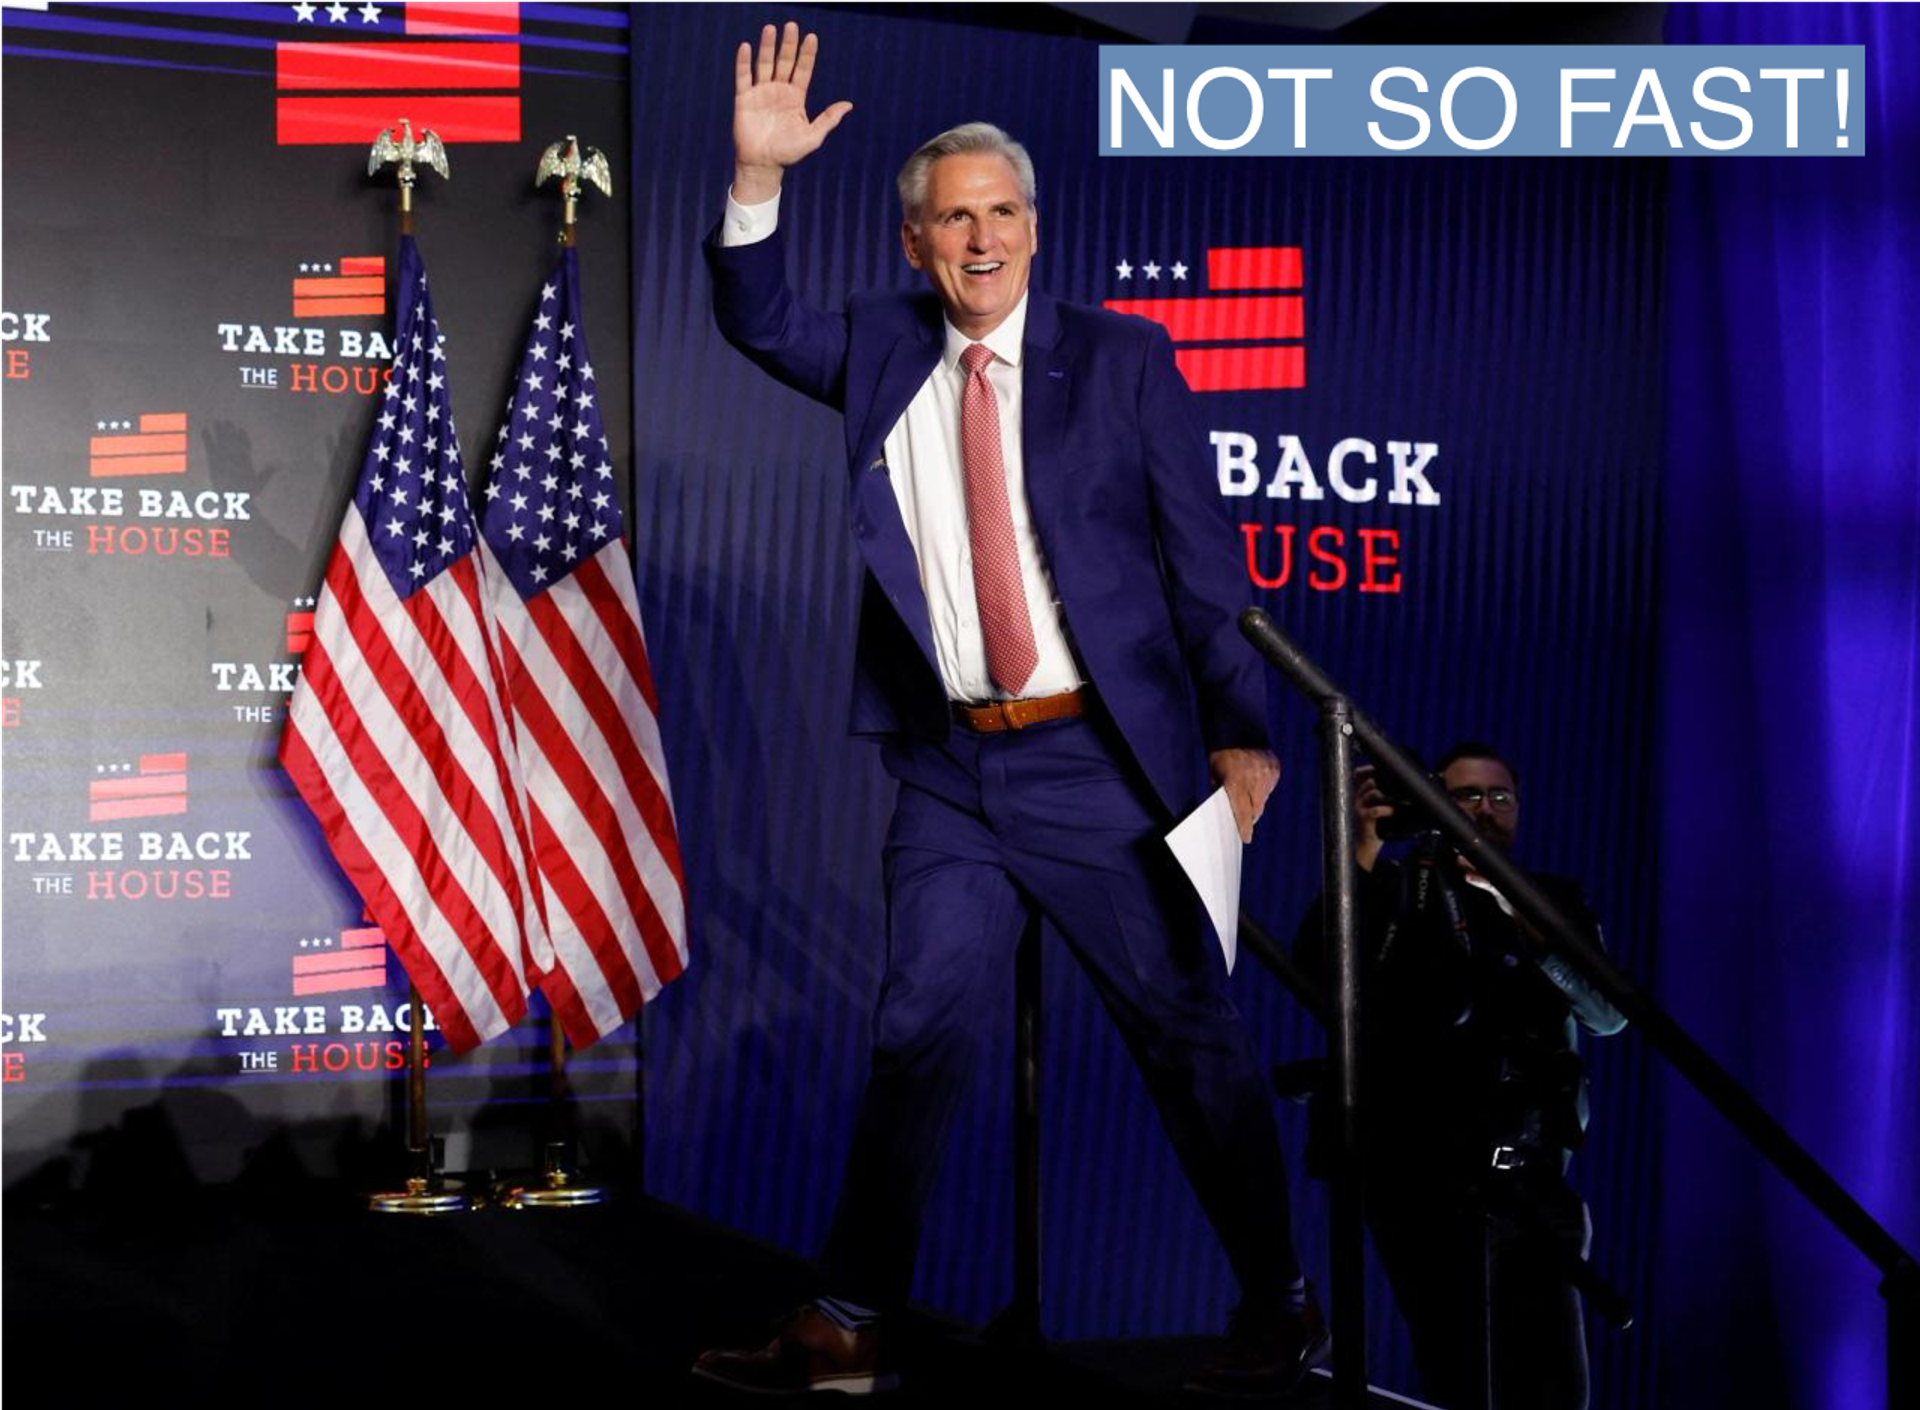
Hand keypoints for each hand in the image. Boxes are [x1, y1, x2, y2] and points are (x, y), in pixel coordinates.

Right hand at [732, 22, 852, 204]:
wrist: (763, 165)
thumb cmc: (789, 153)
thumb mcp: (813, 137)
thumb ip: (828, 119)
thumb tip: (848, 105)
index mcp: (795, 97)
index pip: (803, 70)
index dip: (807, 54)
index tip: (812, 37)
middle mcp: (778, 90)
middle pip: (784, 62)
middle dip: (788, 44)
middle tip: (792, 25)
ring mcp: (760, 93)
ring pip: (764, 64)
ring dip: (767, 47)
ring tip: (770, 29)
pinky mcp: (744, 99)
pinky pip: (743, 77)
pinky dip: (744, 62)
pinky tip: (747, 47)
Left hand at [1210, 748, 1279, 843]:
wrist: (1238, 730)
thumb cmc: (1221, 753)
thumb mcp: (1215, 774)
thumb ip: (1222, 793)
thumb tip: (1228, 812)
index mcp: (1236, 782)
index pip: (1242, 813)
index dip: (1244, 828)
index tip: (1246, 838)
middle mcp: (1254, 780)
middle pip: (1256, 810)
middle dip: (1249, 816)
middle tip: (1245, 820)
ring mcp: (1267, 774)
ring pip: (1263, 799)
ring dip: (1256, 802)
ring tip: (1247, 794)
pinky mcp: (1275, 769)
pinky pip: (1269, 787)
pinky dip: (1262, 788)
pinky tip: (1254, 781)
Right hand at [1353, 764, 1393, 871]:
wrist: (1364, 848)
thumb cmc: (1374, 829)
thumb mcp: (1377, 810)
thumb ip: (1383, 798)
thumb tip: (1401, 790)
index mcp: (1360, 794)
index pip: (1360, 775)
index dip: (1370, 769)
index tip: (1384, 769)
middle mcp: (1357, 798)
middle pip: (1370, 781)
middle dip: (1384, 782)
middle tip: (1397, 787)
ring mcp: (1359, 808)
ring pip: (1372, 791)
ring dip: (1387, 795)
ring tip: (1396, 800)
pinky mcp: (1363, 818)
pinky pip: (1375, 810)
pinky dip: (1386, 809)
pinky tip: (1392, 812)